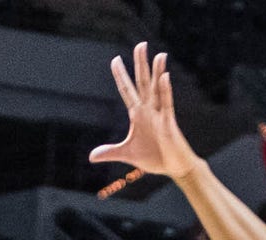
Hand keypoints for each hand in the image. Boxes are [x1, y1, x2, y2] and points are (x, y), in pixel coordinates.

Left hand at [90, 42, 203, 178]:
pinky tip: (164, 77)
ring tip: (159, 55)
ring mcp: (160, 115)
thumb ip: (110, 152)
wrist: (174, 168)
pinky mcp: (169, 123)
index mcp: (138, 114)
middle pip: (143, 82)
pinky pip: (167, 104)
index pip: (127, 90)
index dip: (121, 75)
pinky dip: (165, 90)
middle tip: (141, 45)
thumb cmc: (155, 158)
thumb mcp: (127, 153)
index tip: (115, 59)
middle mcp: (149, 110)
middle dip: (141, 64)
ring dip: (158, 72)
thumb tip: (91, 156)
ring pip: (157, 89)